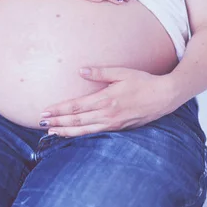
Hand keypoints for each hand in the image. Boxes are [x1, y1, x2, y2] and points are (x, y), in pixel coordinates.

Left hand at [39, 67, 178, 136]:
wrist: (165, 97)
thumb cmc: (143, 81)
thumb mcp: (121, 72)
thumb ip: (99, 73)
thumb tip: (80, 71)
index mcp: (105, 100)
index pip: (76, 107)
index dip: (59, 110)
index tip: (45, 111)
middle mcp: (107, 114)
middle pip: (76, 121)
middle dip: (57, 122)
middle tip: (41, 122)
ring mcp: (113, 124)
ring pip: (84, 130)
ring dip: (66, 131)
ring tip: (51, 131)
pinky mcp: (118, 128)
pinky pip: (94, 133)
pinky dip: (80, 135)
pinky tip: (71, 134)